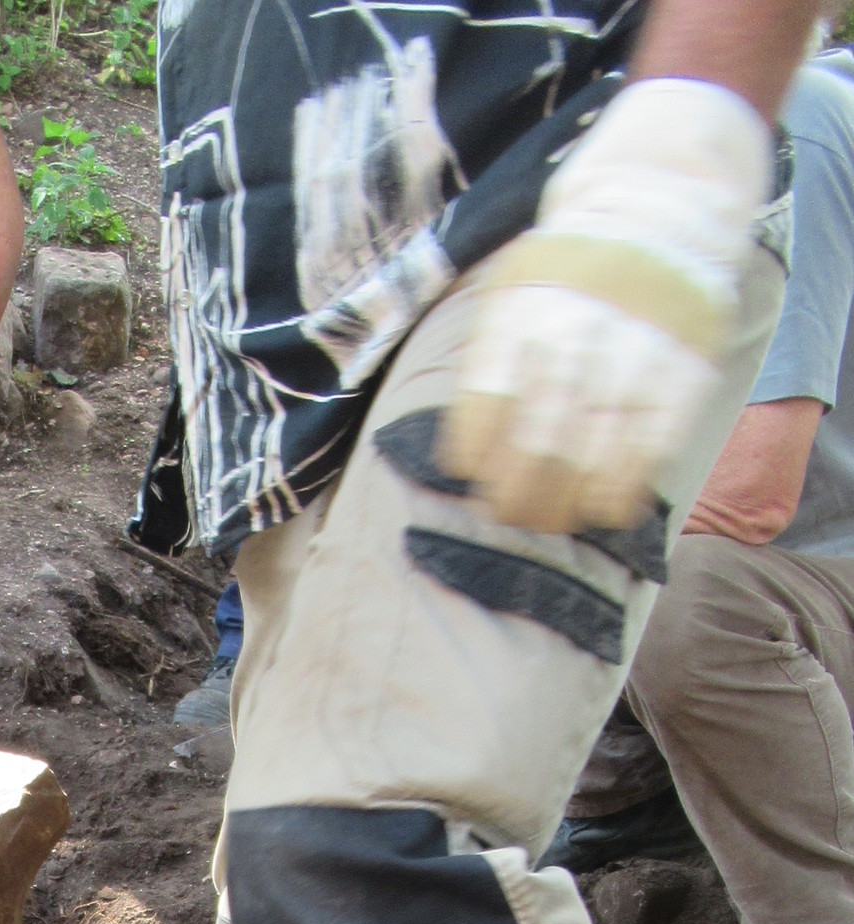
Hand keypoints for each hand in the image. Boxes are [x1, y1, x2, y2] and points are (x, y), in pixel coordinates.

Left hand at [442, 78, 772, 534]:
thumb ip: (492, 354)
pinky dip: (624, 487)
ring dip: (565, 503)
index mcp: (520, 319)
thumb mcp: (515, 284)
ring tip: (554, 521)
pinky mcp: (681, 364)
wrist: (661, 183)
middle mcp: (572, 338)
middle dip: (517, 498)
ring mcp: (630, 352)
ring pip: (588, 455)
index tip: (475, 487)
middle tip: (513, 517)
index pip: (483, 415)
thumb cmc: (573, 253)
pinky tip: (607, 508)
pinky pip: (648, 444)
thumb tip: (461, 446)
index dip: (476, 465)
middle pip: (532, 448)